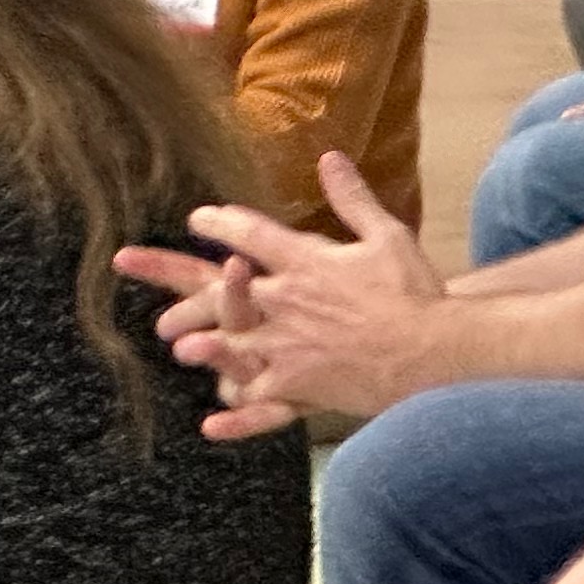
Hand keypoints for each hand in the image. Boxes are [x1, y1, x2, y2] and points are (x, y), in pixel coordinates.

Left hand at [111, 151, 454, 439]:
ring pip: (228, 343)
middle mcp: (286, 301)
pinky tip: (209, 425)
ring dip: (200, 342)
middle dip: (178, 285)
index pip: (248, 233)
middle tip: (142, 276)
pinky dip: (237, 416)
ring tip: (178, 346)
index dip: (219, 223)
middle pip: (218, 289)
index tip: (200, 219)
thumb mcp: (386, 235)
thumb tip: (330, 158)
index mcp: (304, 261)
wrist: (441, 348)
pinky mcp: (301, 384)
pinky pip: (260, 400)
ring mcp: (288, 344)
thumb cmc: (417, 292)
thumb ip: (352, 198)